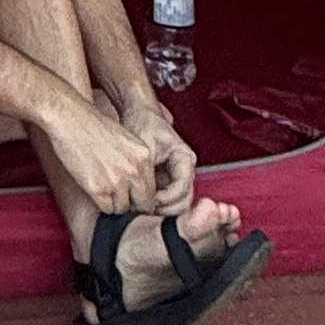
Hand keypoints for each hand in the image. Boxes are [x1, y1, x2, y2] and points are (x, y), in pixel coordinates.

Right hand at [40, 90, 162, 222]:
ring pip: (123, 209)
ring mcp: (117, 181)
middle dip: (132, 204)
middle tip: (119, 197)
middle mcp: (135, 170)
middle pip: (143, 204)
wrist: (71, 118)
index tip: (132, 196)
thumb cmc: (94, 127)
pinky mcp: (98, 188)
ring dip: (114, 203)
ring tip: (103, 187)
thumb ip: (137, 163)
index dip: (141, 196)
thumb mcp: (127, 141)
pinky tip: (94, 187)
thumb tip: (139, 188)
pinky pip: (106, 209)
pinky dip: (100, 203)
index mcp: (144, 157)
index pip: (152, 190)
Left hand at [117, 86, 197, 212]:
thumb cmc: (144, 124)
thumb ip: (147, 172)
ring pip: (178, 202)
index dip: (167, 198)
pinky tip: (142, 203)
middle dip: (167, 208)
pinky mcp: (168, 179)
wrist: (139, 114)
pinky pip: (168, 198)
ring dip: (162, 209)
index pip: (183, 187)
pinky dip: (157, 204)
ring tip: (143, 207)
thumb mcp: (144, 147)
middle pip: (185, 200)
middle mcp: (185, 169)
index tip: (149, 200)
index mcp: (185, 158)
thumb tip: (145, 196)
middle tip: (146, 209)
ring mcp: (178, 175)